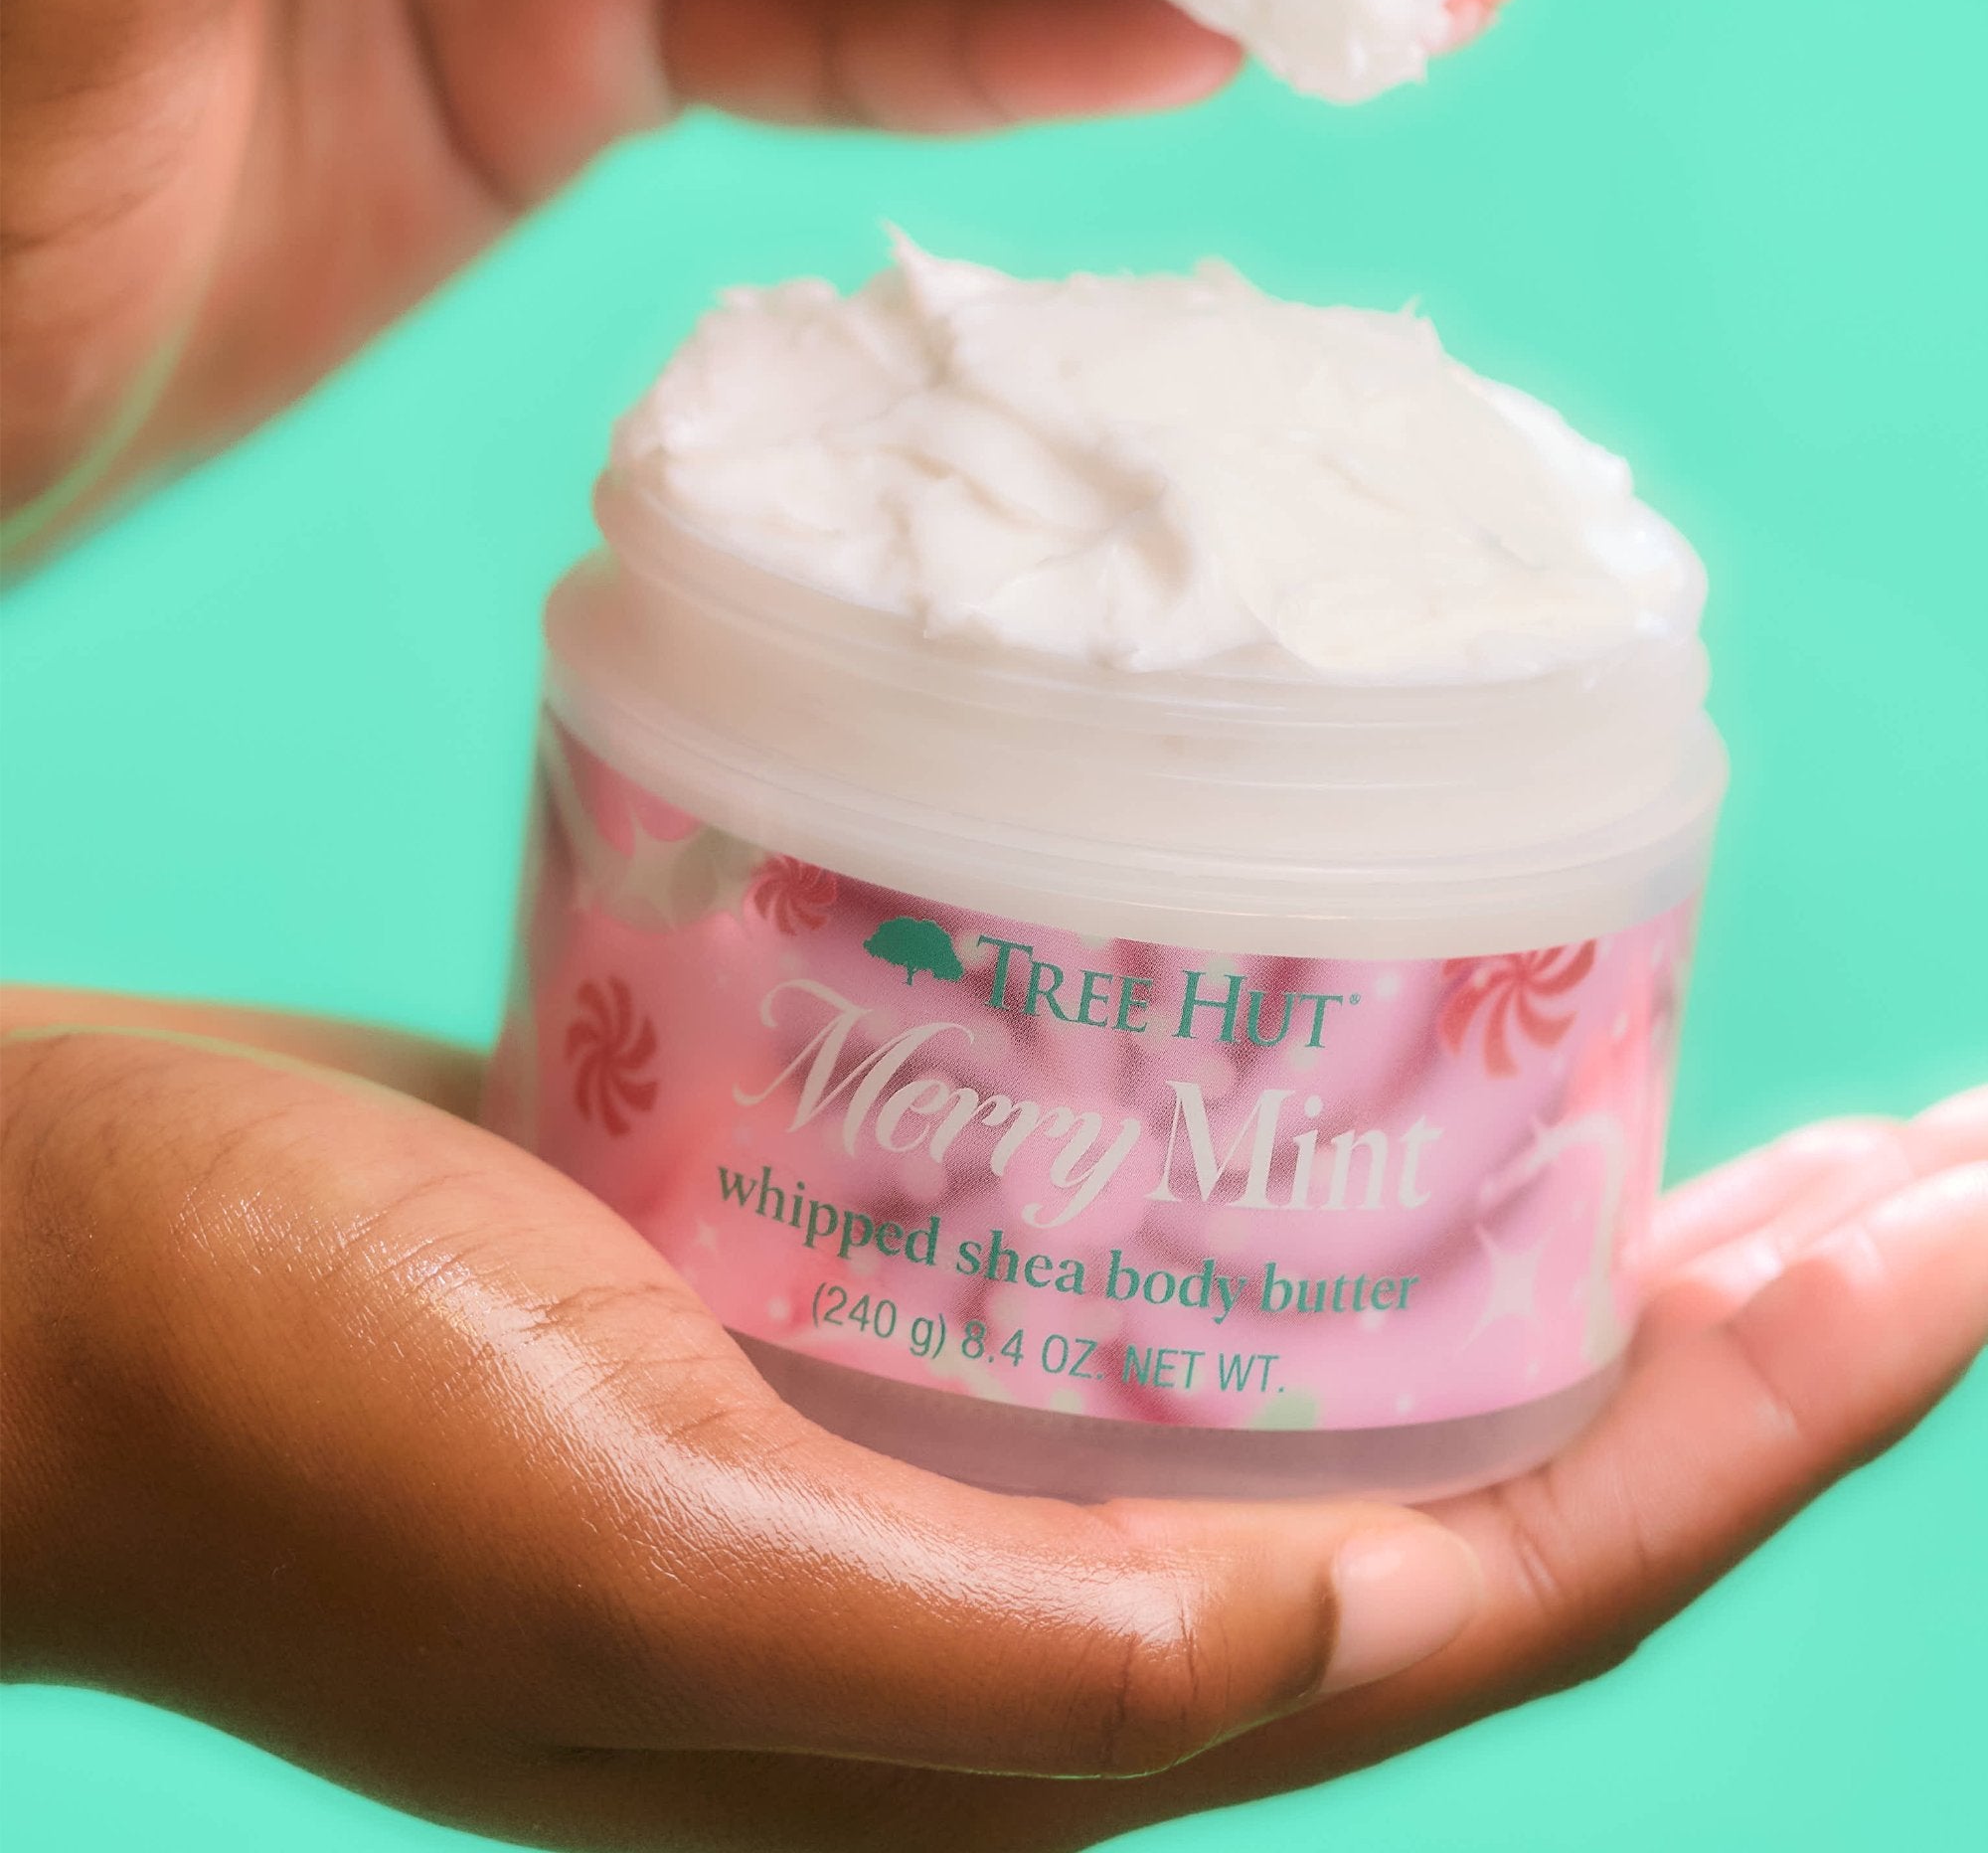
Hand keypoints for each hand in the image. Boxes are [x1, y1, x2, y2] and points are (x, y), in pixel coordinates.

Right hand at [3, 992, 1979, 1850]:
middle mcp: (1029, 1622)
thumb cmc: (261, 1421)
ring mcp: (962, 1467)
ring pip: (1372, 1378)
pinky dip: (1358, 1185)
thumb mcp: (573, 1542)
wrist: (55, 1294)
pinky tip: (1423, 1069)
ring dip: (1589, 1261)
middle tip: (1948, 1171)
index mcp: (1006, 1729)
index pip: (1497, 1595)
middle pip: (1492, 1491)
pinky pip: (1200, 1271)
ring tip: (1788, 1133)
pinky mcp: (877, 1316)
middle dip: (1754, 1346)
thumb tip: (1268, 1670)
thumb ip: (912, 1660)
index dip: (1753, 1439)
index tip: (1947, 1255)